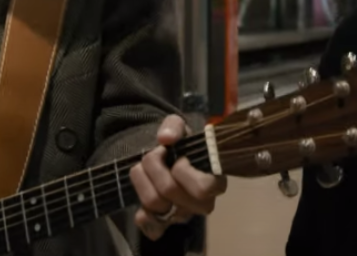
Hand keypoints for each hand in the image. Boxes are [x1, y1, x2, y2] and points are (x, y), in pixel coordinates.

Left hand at [129, 114, 227, 240]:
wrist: (168, 159)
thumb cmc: (181, 146)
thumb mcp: (180, 129)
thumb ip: (174, 126)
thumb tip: (166, 138)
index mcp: (215, 181)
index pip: (202, 187)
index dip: (183, 170)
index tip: (179, 156)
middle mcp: (202, 204)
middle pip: (170, 191)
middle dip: (154, 166)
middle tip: (155, 155)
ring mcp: (184, 215)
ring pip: (155, 204)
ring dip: (142, 180)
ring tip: (145, 168)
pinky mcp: (167, 225)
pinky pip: (154, 230)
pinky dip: (144, 217)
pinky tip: (143, 204)